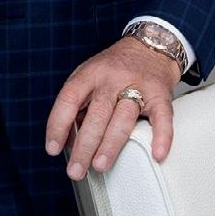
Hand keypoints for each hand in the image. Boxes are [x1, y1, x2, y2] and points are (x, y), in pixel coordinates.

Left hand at [45, 35, 181, 179]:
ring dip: (111, 144)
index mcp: (91, 73)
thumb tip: (68, 140)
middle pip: (96, 113)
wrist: (150, 46)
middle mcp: (112, 78)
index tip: (52, 148)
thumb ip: (79, 103)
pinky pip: (162, 117)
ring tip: (100, 165)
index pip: (69, 97)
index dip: (58, 123)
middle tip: (76, 170)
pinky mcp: (160, 94)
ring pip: (123, 117)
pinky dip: (161, 136)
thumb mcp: (90, 75)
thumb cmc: (115, 67)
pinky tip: (156, 154)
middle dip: (84, 145)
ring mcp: (137, 85)